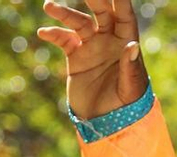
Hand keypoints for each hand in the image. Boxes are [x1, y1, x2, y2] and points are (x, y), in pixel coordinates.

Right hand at [39, 0, 147, 120]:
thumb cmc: (125, 108)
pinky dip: (54, 34)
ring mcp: (92, 47)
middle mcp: (109, 41)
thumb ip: (131, 68)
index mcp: (126, 44)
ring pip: (79, 22)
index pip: (125, 16)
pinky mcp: (76, 57)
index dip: (120, 1)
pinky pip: (64, 39)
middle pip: (102, 12)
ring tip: (49, 6)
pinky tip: (43, 32)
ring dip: (64, 14)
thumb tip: (132, 45)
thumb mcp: (130, 90)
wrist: (104, 124)